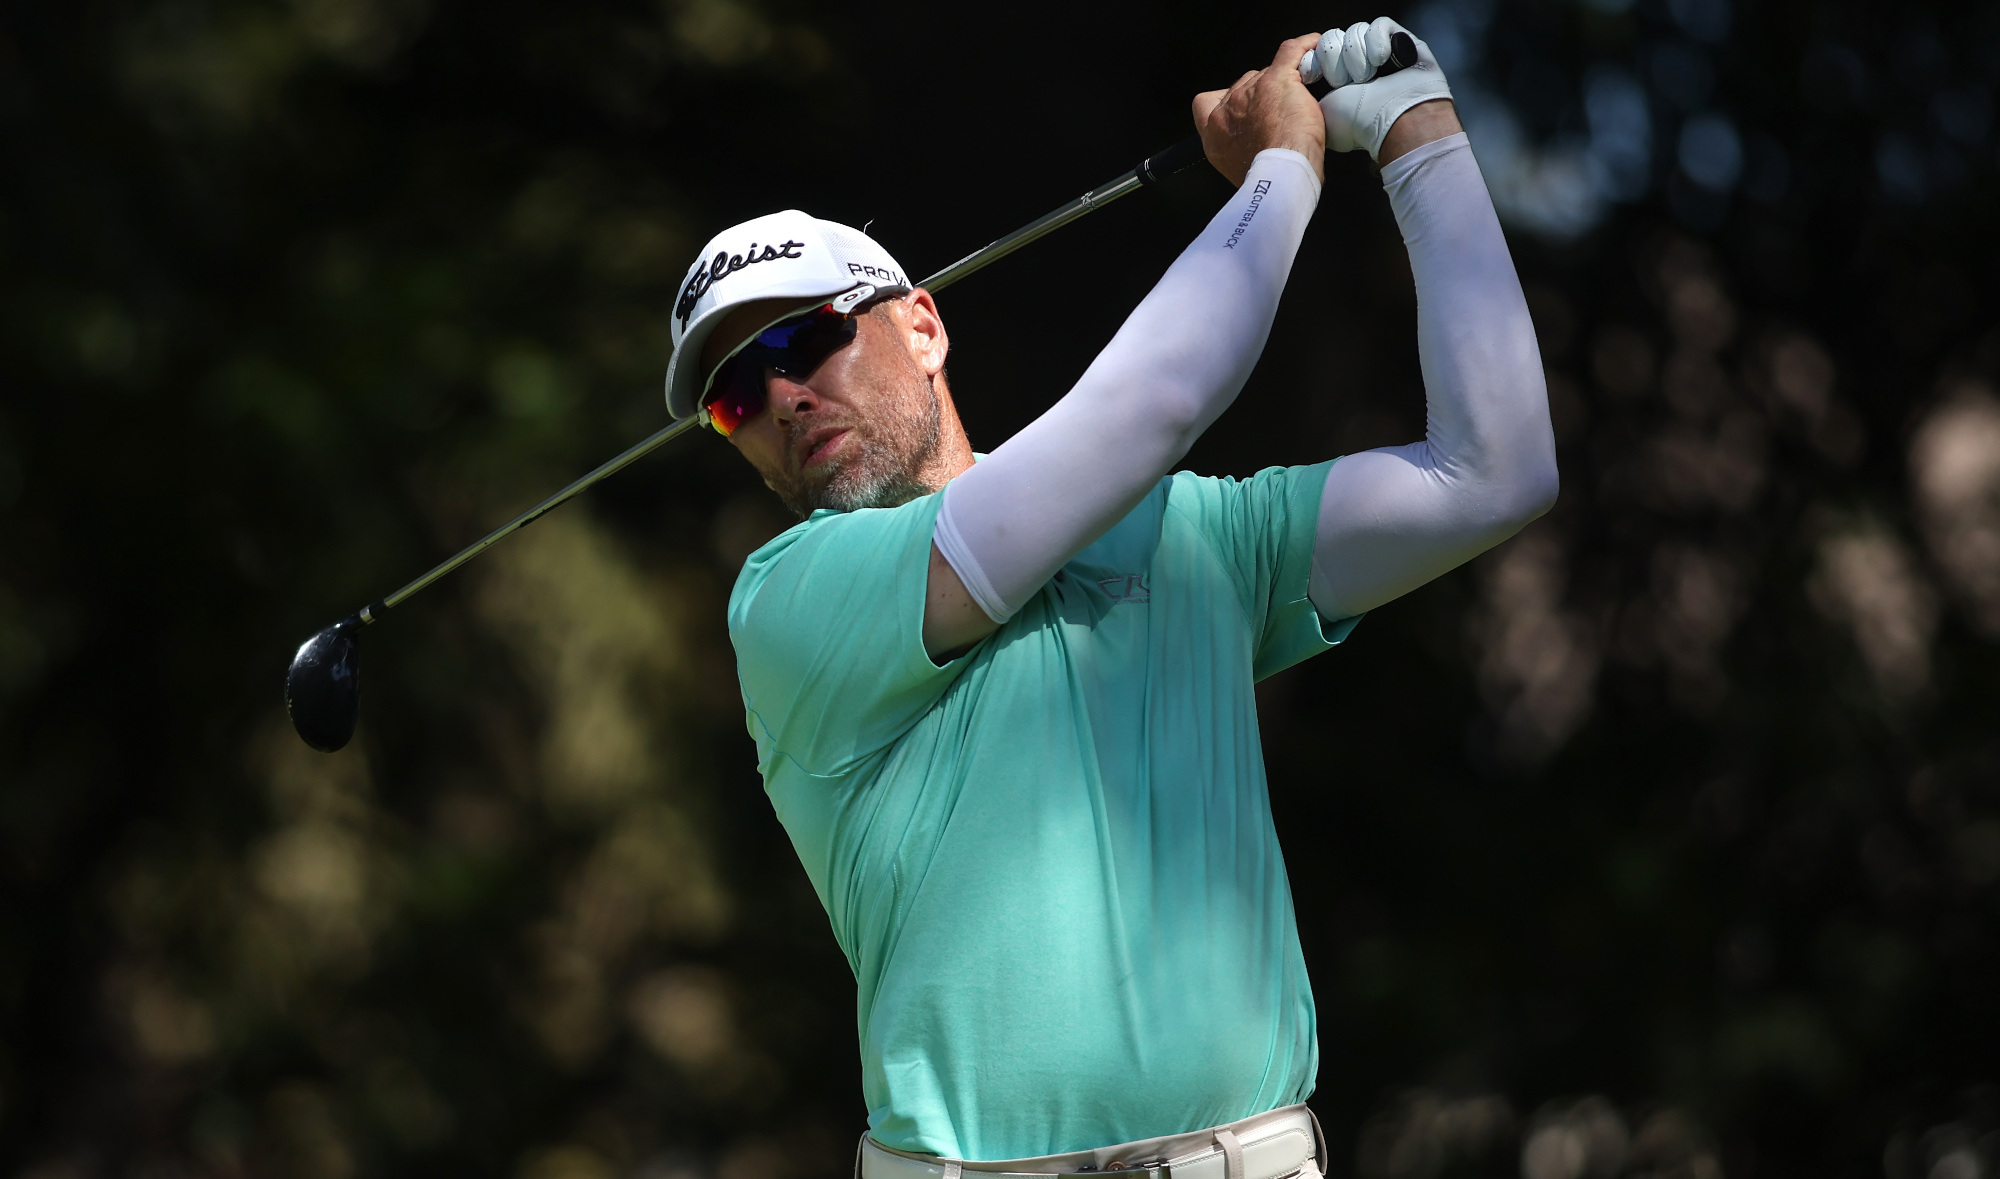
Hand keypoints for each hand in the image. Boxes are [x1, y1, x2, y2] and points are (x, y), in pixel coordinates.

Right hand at [1192, 34, 1326, 187]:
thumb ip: (1242, 151)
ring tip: (1299, 97)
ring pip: (1264, 74)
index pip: (1206, 105)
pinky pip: (1289, 53)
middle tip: (1281, 114)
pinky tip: (1313, 47)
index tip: (1242, 111)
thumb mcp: (1242, 170)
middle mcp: (1226, 111)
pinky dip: (1303, 48)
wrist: (1282, 177)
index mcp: (1213, 136)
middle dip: (1260, 96)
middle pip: (1241, 87)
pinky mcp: (1276, 81)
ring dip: (1281, 83)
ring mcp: (1249, 92)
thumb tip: (1260, 147)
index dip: (1225, 103)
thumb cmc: (1270, 181)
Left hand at [1318, 17, 1454, 160]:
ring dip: (1357, 54)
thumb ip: (1309, 93)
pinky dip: (1377, 40)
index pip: (1319, 51)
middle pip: (1334, 38)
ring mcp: (1381, 52)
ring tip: (1366, 77)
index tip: (1314, 75)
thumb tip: (1305, 76)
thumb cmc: (1357, 123)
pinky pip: (1380, 25)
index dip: (1316, 57)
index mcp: (1339, 79)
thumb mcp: (1320, 111)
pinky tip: (1380, 61)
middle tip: (1343, 82)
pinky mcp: (1403, 42)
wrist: (1391, 122)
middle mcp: (1360, 64)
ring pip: (1356, 31)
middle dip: (1335, 58)